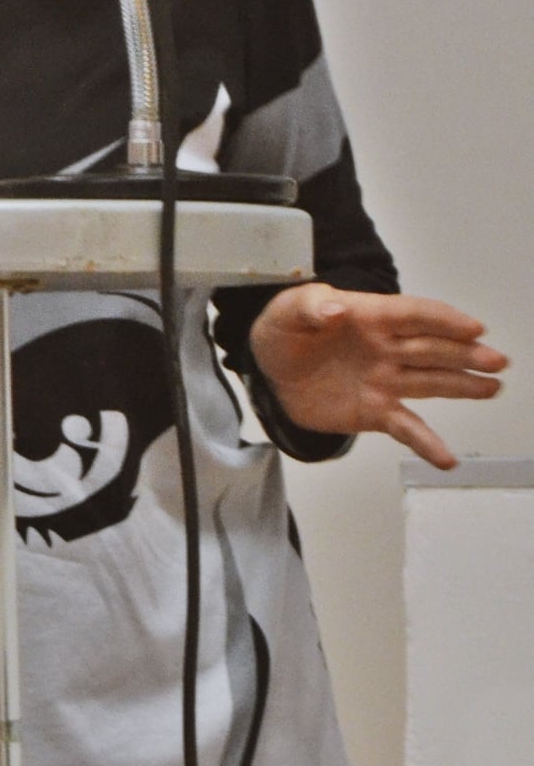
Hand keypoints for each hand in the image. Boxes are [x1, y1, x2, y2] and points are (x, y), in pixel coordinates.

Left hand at [248, 283, 507, 469]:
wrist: (269, 367)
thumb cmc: (286, 330)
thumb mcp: (288, 310)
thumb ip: (310, 307)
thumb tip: (335, 309)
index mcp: (370, 316)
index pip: (414, 315)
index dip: (444, 320)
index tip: (473, 328)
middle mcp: (386, 348)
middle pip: (432, 349)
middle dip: (465, 354)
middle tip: (496, 361)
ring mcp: (384, 380)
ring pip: (430, 382)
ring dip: (462, 386)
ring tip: (491, 388)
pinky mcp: (375, 411)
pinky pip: (405, 427)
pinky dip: (426, 443)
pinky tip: (446, 458)